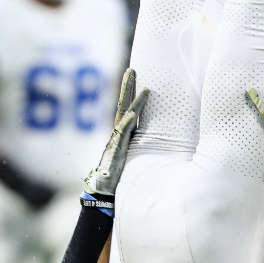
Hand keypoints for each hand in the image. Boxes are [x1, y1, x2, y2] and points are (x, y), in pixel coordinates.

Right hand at [82, 68, 147, 198]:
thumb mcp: (134, 160)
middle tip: (131, 69)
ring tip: (140, 85)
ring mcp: (116, 141)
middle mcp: (118, 134)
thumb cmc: (119, 178)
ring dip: (132, 99)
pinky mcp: (116, 151)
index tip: (140, 80)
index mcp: (124, 135)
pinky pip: (122, 134)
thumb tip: (159, 148)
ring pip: (124, 115)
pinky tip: (134, 113)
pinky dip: (128, 123)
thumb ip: (139, 150)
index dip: (134, 95)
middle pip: (124, 106)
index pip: (130, 110)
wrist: (104, 192)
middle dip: (127, 87)